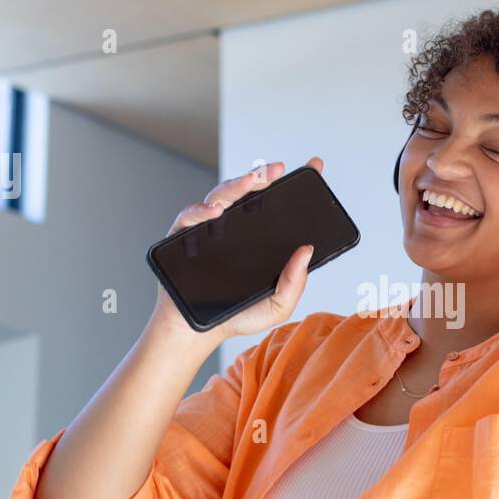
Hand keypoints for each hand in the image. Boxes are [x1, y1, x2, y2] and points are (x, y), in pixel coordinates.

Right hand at [149, 157, 324, 341]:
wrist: (197, 332)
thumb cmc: (236, 317)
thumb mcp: (277, 306)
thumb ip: (294, 283)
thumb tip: (307, 251)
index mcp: (259, 239)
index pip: (277, 205)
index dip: (294, 183)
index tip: (315, 165)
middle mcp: (235, 228)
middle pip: (249, 193)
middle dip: (264, 176)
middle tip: (279, 170)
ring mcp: (209, 230)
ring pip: (221, 196)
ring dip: (236, 185)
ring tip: (252, 182)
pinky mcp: (184, 237)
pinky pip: (190, 216)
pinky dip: (201, 209)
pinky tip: (215, 211)